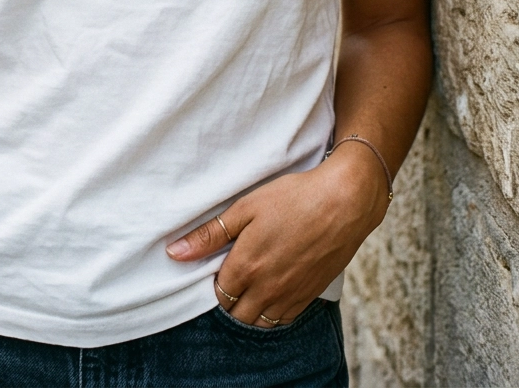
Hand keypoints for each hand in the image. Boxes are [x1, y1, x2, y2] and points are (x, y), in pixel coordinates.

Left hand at [166, 146, 389, 325]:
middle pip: (237, 314)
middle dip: (230, 300)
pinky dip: (273, 312)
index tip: (218, 264)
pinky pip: (284, 319)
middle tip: (233, 274)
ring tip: (251, 284)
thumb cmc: (294, 198)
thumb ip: (210, 234)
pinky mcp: (310, 295)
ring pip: (260, 321)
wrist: (344, 202)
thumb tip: (175, 252)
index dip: (214, 281)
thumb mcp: (246, 208)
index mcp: (246, 266)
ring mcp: (290, 295)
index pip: (218, 293)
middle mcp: (267, 289)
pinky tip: (272, 290)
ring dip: (250, 309)